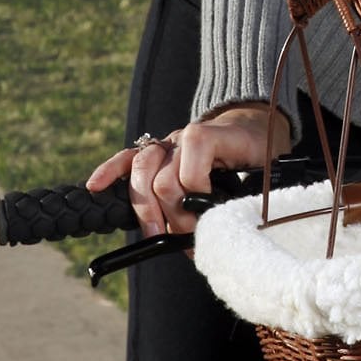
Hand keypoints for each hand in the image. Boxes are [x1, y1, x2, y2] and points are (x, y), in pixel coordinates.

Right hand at [86, 104, 291, 236]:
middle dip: (175, 216)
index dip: (198, 201)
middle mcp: (182, 139)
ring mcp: (166, 144)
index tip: (211, 220)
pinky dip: (110, 172)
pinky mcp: (155, 151)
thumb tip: (234, 224)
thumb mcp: (266, 168)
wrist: (253, 124)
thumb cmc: (260, 150)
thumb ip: (252, 190)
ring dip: (147, 209)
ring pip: (141, 171)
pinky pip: (127, 158)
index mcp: (210, 138)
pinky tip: (95, 186)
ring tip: (156, 234)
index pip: (191, 173)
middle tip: (191, 237)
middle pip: (163, 180)